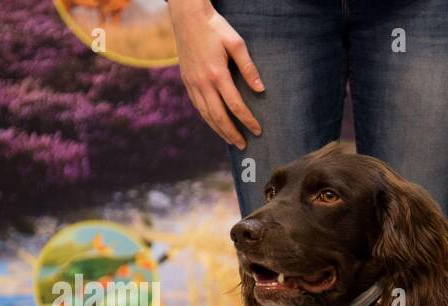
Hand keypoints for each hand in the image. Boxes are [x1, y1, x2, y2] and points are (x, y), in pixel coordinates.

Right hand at [168, 0, 262, 149]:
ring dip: (219, 130)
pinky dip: (208, 119)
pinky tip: (216, 125)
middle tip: (244, 146)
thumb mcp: (236, 43)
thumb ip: (248, 67)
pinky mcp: (187, 81)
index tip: (258, 131)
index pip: (235, 105)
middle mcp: (202, 82)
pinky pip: (198, 106)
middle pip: (218, 116)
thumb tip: (260, 89)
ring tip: (232, 141)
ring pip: (206, 114)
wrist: (187, 17)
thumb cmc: (215, 28)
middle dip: (232, 133)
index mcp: (217, 74)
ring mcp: (192, 83)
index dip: (247, 120)